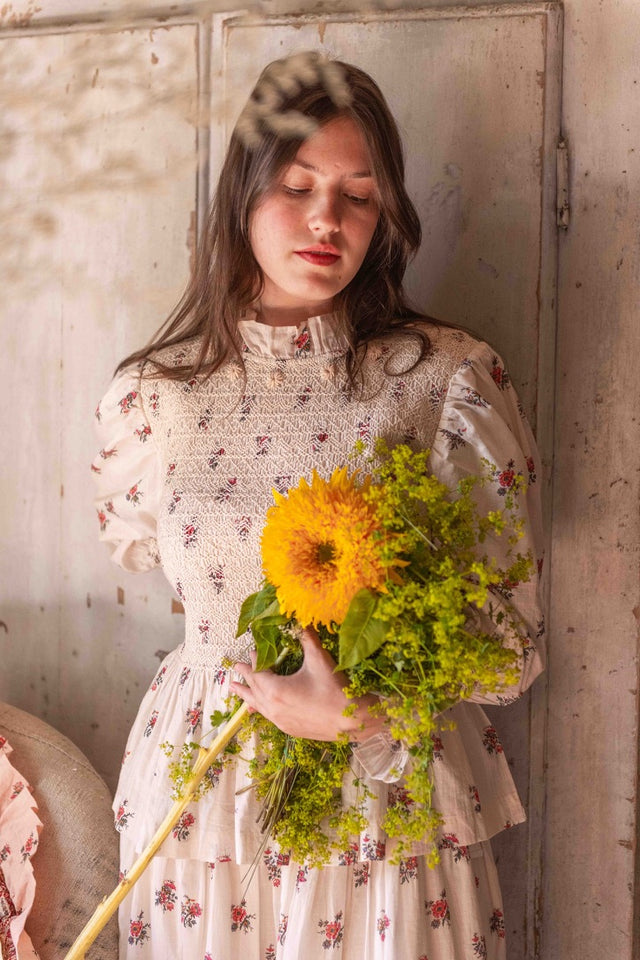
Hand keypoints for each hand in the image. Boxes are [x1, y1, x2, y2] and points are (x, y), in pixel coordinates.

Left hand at [229, 627, 384, 741]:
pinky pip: (268, 716)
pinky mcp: (289, 728)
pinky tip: (257, 709)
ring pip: (257, 705)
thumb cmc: (334, 688)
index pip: (258, 672)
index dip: (254, 660)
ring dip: (247, 694)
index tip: (252, 651)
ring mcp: (280, 720)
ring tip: (235, 690)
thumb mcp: (318, 659)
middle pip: (253, 689)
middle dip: (245, 677)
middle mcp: (273, 707)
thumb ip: (307, 637)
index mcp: (275, 690)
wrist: (352, 721)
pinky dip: (260, 707)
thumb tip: (300, 619)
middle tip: (235, 669)